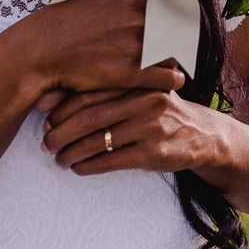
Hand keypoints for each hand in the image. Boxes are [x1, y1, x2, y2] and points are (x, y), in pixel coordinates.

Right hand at [18, 0, 185, 97]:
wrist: (38, 52)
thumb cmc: (63, 24)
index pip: (171, 5)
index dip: (173, 17)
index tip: (175, 24)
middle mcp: (138, 16)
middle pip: (174, 29)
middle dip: (174, 39)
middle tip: (174, 48)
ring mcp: (135, 44)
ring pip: (173, 54)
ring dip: (171, 60)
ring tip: (167, 66)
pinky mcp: (131, 72)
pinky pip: (168, 78)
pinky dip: (173, 81)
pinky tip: (171, 82)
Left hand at [41, 87, 218, 174]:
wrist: (202, 134)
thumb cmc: (161, 111)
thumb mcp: (140, 92)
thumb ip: (105, 91)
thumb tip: (49, 97)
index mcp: (137, 81)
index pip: (89, 93)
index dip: (62, 109)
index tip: (46, 121)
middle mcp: (144, 100)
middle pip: (89, 118)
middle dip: (61, 133)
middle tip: (46, 143)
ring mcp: (150, 126)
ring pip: (97, 141)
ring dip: (71, 153)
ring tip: (59, 158)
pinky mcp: (153, 152)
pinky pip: (111, 161)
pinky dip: (89, 166)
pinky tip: (79, 168)